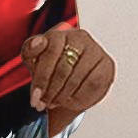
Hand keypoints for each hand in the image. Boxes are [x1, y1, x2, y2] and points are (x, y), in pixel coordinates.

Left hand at [20, 20, 114, 137]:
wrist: (69, 79)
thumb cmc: (50, 66)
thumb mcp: (34, 59)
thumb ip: (30, 51)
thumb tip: (38, 43)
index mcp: (59, 33)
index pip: (50, 54)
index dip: (41, 78)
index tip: (35, 95)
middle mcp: (79, 37)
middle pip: (63, 68)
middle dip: (50, 91)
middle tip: (42, 103)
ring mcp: (95, 50)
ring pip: (76, 78)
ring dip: (62, 95)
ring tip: (53, 103)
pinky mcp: (106, 64)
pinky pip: (92, 84)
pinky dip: (78, 96)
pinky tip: (69, 100)